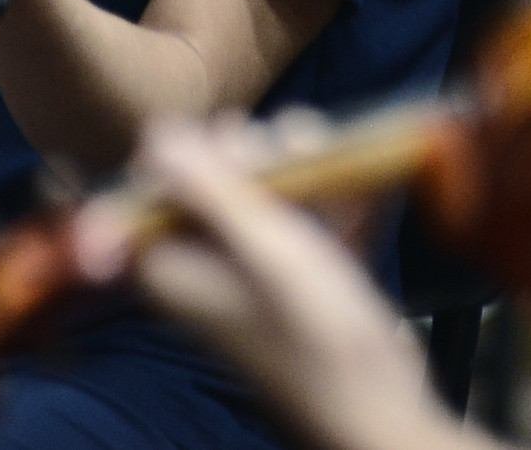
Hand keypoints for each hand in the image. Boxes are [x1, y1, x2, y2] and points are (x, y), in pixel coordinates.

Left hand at [104, 119, 475, 449]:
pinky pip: (299, 206)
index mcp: (172, 265)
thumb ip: (208, 189)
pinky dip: (324, 191)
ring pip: (259, 183)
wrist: (379, 399)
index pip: (151, 187)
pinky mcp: (295, 265)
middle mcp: (204, 261)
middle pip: (207, 175)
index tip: (234, 152)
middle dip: (253, 152)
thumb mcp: (265, 250)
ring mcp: (252, 262)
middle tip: (289, 159)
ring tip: (328, 160)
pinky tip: (352, 188)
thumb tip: (155, 131)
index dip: (189, 154)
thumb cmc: (317, 334)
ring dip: (297, 161)